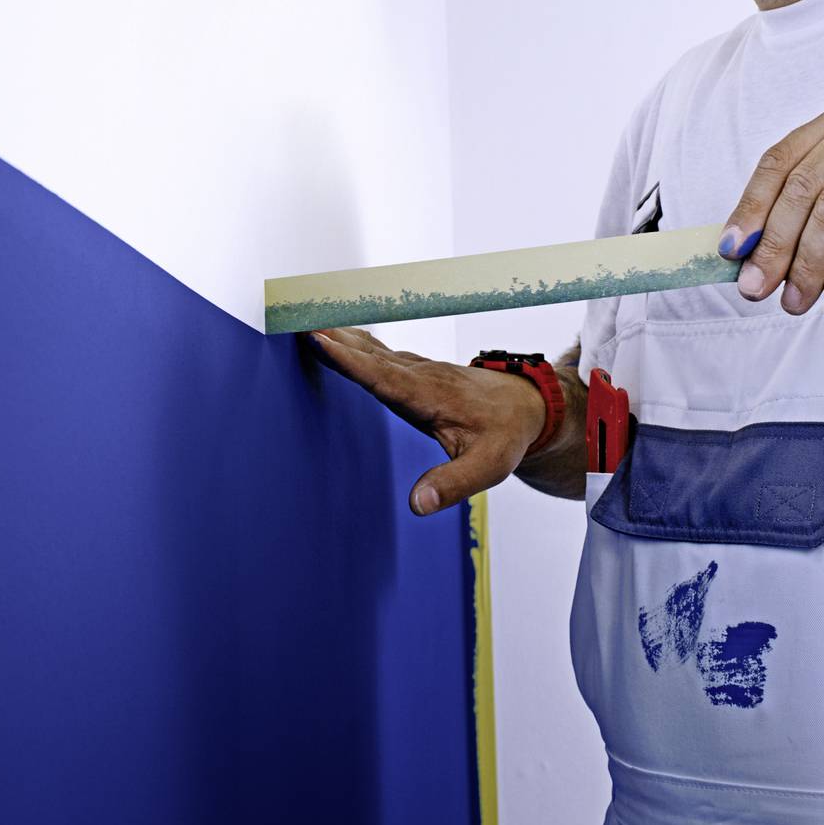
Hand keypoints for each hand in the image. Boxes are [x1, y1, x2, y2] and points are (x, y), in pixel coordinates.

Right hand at [307, 327, 548, 514]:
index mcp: (430, 396)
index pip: (382, 376)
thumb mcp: (489, 467)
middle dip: (333, 339)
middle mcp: (420, 376)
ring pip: (373, 350)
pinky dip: (354, 342)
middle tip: (295, 321)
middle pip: (369, 355)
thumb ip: (453, 483)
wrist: (528, 406)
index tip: (318, 341)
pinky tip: (339, 336)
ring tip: (305, 323)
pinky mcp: (416, 371)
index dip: (349, 360)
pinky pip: (379, 353)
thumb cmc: (507, 435)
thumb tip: (416, 504)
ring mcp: (417, 370)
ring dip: (339, 336)